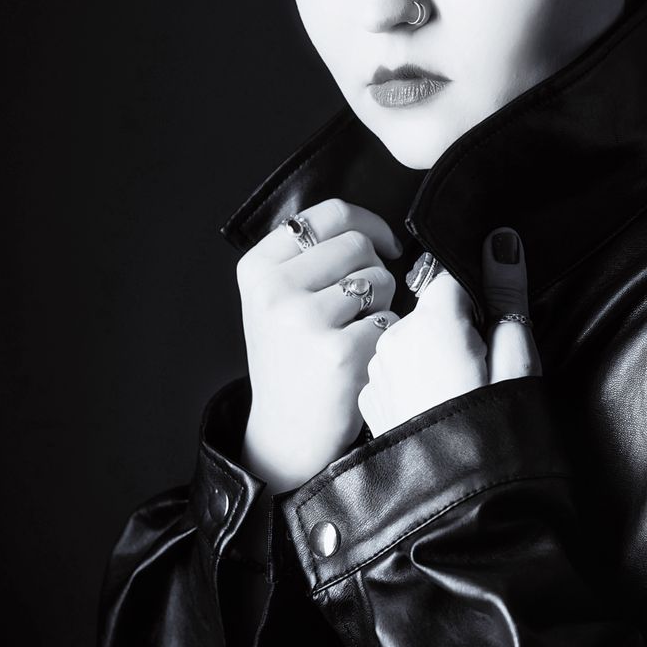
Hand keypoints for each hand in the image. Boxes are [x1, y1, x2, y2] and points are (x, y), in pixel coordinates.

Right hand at [235, 198, 402, 491]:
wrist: (286, 432)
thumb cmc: (292, 358)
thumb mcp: (277, 298)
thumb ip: (309, 256)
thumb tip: (374, 229)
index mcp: (258, 269)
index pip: (328, 214)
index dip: (367, 222)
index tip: (383, 243)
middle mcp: (275, 290)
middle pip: (358, 244)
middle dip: (373, 269)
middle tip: (358, 305)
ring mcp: (305, 321)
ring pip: (379, 279)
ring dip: (381, 304)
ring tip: (353, 332)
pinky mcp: (339, 353)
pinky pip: (389, 320)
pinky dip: (385, 338)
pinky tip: (360, 358)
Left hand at [358, 227, 540, 436]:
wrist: (454, 510)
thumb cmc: (494, 438)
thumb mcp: (518, 364)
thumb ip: (508, 298)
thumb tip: (502, 244)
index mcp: (432, 322)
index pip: (450, 277)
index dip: (479, 298)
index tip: (493, 328)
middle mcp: (393, 340)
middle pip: (429, 310)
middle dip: (456, 328)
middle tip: (483, 370)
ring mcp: (376, 372)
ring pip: (410, 341)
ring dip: (432, 356)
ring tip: (459, 396)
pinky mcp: (370, 402)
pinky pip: (395, 373)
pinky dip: (414, 383)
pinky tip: (435, 412)